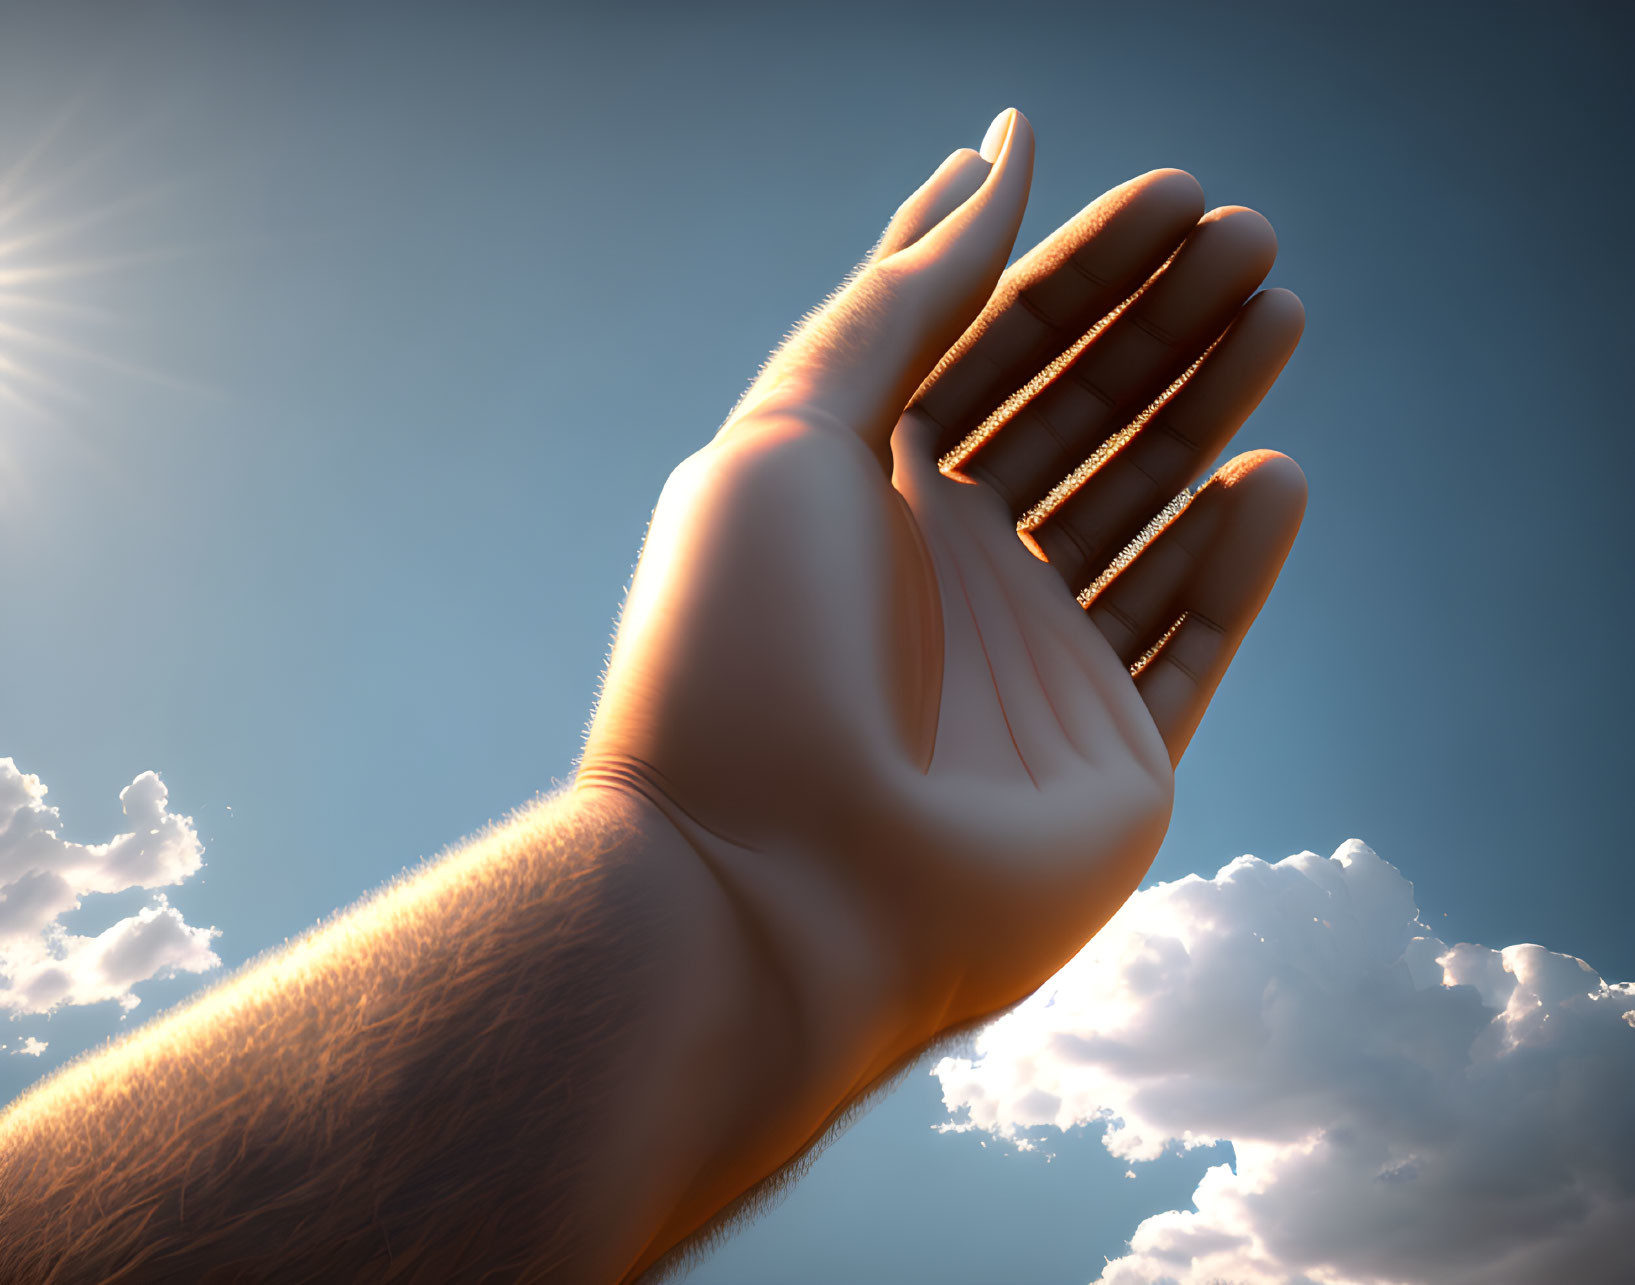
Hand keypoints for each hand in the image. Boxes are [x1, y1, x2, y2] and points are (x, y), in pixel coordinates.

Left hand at [575, 109, 1304, 1082]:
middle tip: (1248, 235)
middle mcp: (948, 576)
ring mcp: (1032, 671)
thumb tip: (1002, 149)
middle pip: (1079, 417)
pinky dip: (1233, 561)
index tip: (1175, 193)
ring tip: (1278, 309)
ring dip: (1209, 409)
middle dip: (1161, 321)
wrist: (770, 891)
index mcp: (863, 496)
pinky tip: (1269, 476)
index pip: (989, 351)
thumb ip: (905, 297)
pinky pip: (1190, 643)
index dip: (1079, 269)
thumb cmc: (753, 651)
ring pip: (1147, 513)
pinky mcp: (1108, 761)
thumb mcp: (797, 434)